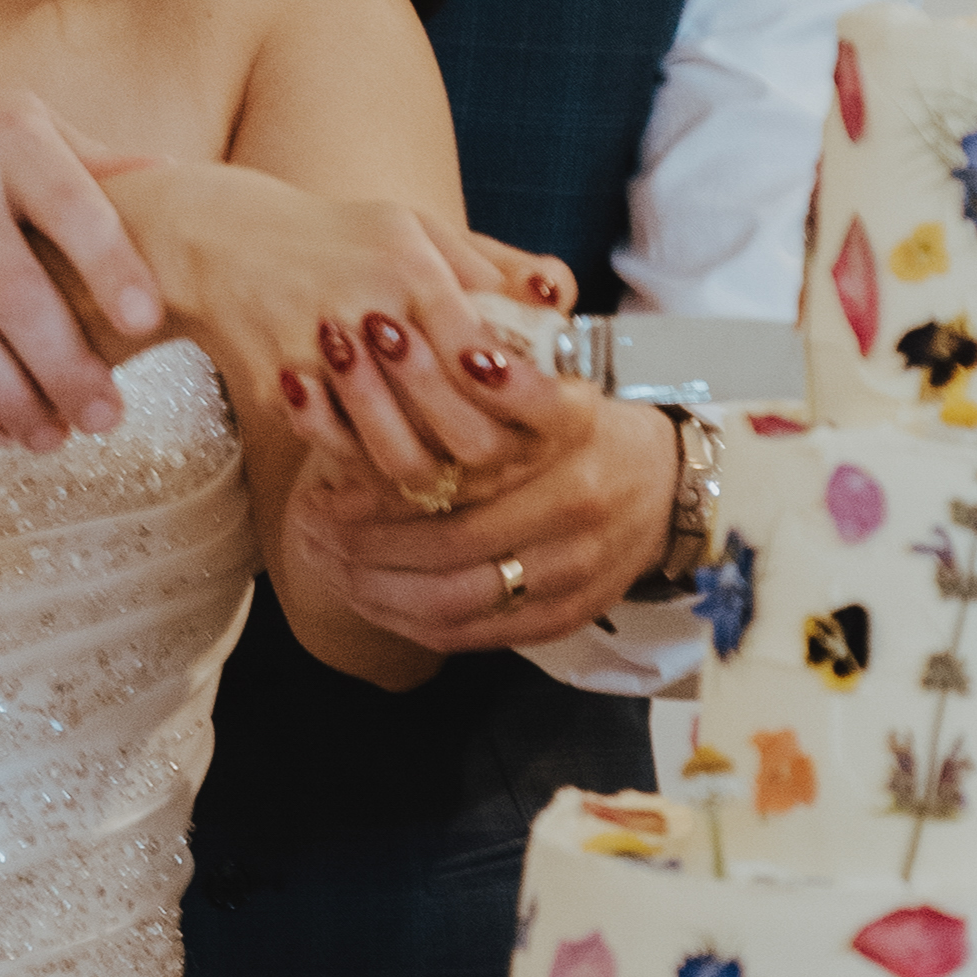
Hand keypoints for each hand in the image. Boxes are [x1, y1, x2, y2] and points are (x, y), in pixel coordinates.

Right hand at [0, 47, 158, 447]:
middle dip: (65, 367)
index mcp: (8, 134)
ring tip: (51, 438)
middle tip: (104, 419)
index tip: (147, 324)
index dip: (112, 267)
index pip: (73, 206)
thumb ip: (90, 162)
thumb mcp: (11, 123)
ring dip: (11, 399)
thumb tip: (181, 190)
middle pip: (15, 292)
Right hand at [122, 167, 570, 438]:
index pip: (483, 358)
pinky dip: (376, 471)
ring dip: (433, 471)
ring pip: (398, 454)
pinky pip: (347, 455)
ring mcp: (318, 358)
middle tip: (501, 459)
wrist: (218, 241)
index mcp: (408, 265)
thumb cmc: (338, 237)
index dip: (516, 397)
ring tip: (451, 467)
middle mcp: (364, 311)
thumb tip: (561, 297)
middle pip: (451, 422)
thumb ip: (491, 265)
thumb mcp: (416, 229)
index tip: (532, 410)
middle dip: (485, 454)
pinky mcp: (282, 393)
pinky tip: (394, 461)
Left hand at [280, 386, 680, 655]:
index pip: (468, 460)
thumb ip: (482, 363)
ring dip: (374, 587)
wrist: (669, 485)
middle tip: (307, 522)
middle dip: (363, 539)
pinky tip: (362, 595)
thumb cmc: (583, 422)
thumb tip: (380, 342)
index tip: (326, 469)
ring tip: (322, 559)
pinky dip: (406, 620)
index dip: (387, 471)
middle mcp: (578, 503)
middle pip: (451, 541)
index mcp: (572, 431)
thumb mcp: (544, 371)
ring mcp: (577, 569)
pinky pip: (471, 634)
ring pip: (453, 599)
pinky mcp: (568, 616)